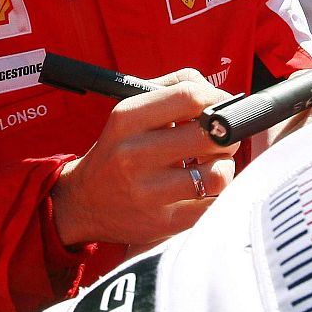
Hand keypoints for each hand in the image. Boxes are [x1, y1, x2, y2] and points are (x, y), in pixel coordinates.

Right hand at [50, 72, 236, 248]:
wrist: (84, 202)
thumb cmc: (118, 151)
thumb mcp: (131, 113)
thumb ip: (173, 89)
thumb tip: (215, 90)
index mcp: (128, 119)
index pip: (189, 97)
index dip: (218, 99)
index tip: (223, 106)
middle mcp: (134, 154)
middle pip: (209, 134)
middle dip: (227, 135)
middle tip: (221, 140)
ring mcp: (148, 192)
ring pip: (217, 174)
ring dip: (224, 167)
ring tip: (211, 167)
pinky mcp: (162, 223)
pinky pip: (212, 206)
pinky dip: (217, 196)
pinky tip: (204, 190)